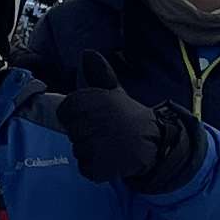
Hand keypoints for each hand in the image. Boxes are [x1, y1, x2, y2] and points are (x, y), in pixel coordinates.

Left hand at [56, 53, 172, 185]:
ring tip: (110, 144)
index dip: (78, 115)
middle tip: (106, 131)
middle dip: (85, 133)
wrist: (154, 142)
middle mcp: (87, 123)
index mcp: (87, 101)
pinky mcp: (95, 167)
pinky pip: (85, 167)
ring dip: (90, 150)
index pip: (65, 111)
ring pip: (78, 150)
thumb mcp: (115, 91)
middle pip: (71, 131)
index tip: (95, 116)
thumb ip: (98, 74)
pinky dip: (95, 167)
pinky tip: (110, 158)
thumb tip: (86, 52)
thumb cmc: (130, 116)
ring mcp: (90, 146)